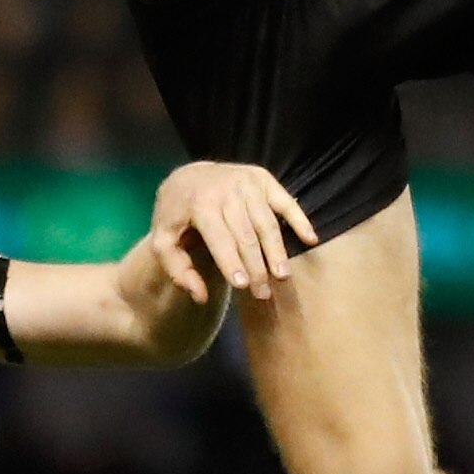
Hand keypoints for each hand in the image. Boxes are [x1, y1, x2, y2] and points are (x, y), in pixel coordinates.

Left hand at [150, 161, 314, 303]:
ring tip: (282, 276)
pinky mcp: (262, 178)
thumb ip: (178, 270)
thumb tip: (200, 296)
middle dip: (256, 265)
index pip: (219, 238)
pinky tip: (310, 239)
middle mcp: (226, 189)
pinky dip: (299, 219)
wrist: (187, 176)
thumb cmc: (177, 216)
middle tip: (264, 293)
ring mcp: (247, 182)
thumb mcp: (164, 240)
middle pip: (246, 234)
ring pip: (267, 222)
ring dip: (277, 250)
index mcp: (199, 203)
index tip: (243, 286)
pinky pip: (285, 201)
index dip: (231, 262)